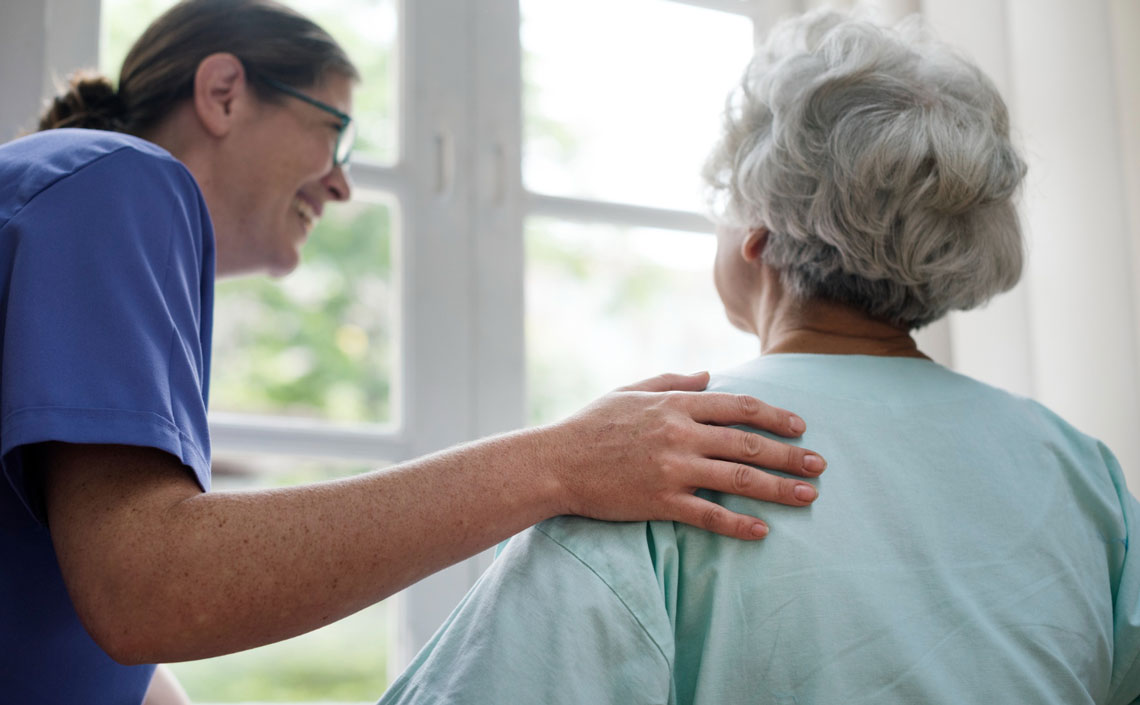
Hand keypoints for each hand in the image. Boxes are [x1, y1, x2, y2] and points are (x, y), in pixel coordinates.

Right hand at [549, 371, 824, 539]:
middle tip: (819, 465)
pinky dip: (738, 524)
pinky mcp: (661, 501)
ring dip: (779, 488)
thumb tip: (709, 375)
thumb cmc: (590, 425)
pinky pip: (709, 514)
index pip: (739, 407)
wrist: (555, 462)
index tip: (799, 426)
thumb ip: (672, 381)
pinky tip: (762, 531)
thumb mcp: (630, 391)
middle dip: (789, 454)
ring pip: (738, 478)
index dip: (775, 415)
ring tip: (808, 495)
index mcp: (675, 404)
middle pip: (748, 443)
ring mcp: (672, 468)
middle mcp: (680, 434)